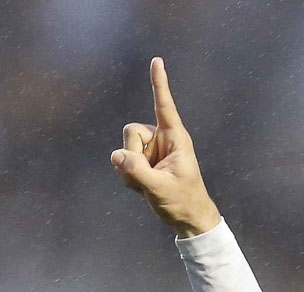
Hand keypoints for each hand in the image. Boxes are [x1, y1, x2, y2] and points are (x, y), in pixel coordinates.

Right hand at [111, 57, 222, 237]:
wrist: (187, 219)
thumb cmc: (183, 201)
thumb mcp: (160, 188)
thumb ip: (138, 172)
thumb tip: (116, 155)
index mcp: (175, 138)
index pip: (164, 106)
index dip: (159, 84)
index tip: (157, 61)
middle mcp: (162, 138)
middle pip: (131, 131)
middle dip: (132, 155)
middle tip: (147, 177)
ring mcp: (151, 149)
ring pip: (124, 148)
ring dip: (129, 170)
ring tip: (147, 185)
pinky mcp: (143, 161)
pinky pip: (122, 161)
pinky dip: (128, 177)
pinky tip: (142, 187)